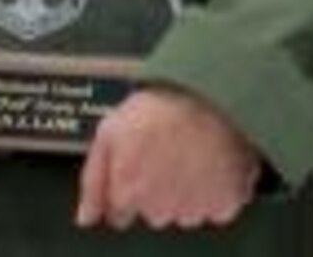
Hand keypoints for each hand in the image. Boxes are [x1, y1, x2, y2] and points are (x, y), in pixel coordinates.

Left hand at [75, 87, 260, 230]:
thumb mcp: (109, 133)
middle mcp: (160, 209)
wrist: (209, 96)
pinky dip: (216, 190)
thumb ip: (93, 182)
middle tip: (163, 153)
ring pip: (184, 212)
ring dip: (185, 191)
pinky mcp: (226, 203)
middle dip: (155, 190)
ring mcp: (195, 209)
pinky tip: (210, 163)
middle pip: (152, 213)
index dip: (125, 189)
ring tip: (188, 152)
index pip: (119, 214)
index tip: (135, 169)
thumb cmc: (160, 108)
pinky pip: (218, 207)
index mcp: (129, 193)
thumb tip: (86, 216)